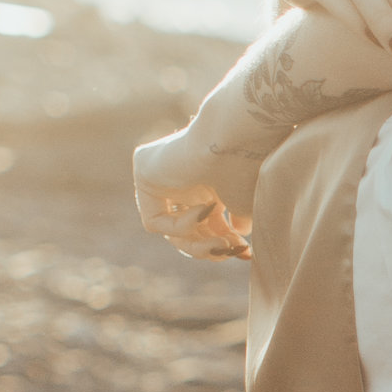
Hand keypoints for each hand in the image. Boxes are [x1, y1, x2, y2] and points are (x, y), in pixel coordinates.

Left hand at [134, 115, 262, 259]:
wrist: (236, 136)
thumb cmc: (246, 168)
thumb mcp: (244, 205)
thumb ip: (238, 223)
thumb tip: (237, 236)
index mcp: (207, 181)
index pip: (208, 224)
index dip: (224, 244)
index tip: (246, 254)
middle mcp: (183, 177)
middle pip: (188, 232)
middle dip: (210, 248)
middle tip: (230, 252)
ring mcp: (161, 175)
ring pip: (170, 233)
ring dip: (199, 245)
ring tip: (222, 244)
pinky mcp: (144, 171)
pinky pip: (154, 222)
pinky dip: (181, 226)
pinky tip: (204, 209)